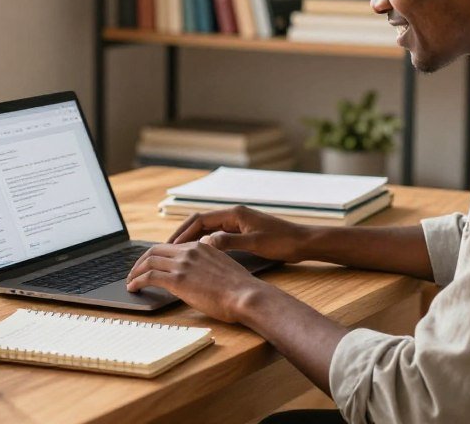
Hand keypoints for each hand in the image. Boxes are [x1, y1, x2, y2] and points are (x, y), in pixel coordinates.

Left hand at [125, 241, 268, 322]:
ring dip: (136, 272)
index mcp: (201, 246)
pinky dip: (137, 281)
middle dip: (141, 261)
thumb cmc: (240, 288)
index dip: (156, 256)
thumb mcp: (223, 268)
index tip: (150, 265)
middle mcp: (190, 251)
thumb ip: (207, 266)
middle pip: (155, 250)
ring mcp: (183, 264)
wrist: (246, 295)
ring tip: (130, 282)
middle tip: (135, 272)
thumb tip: (199, 276)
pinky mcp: (178, 280)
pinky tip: (133, 288)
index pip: (171, 247)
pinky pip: (149, 276)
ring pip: (148, 262)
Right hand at [167, 206, 311, 262]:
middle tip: (166, 251)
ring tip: (177, 255)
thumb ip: (229, 242)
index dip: (182, 232)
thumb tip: (204, 244)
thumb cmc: (282, 241)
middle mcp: (233, 215)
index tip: (169, 247)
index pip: (199, 219)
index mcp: (234, 213)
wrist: (303, 242)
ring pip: (207, 230)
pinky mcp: (242, 232)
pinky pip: (216, 236)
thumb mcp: (255, 243)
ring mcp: (237, 224)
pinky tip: (198, 257)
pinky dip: (204, 244)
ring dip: (192, 240)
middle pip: (199, 223)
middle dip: (182, 236)